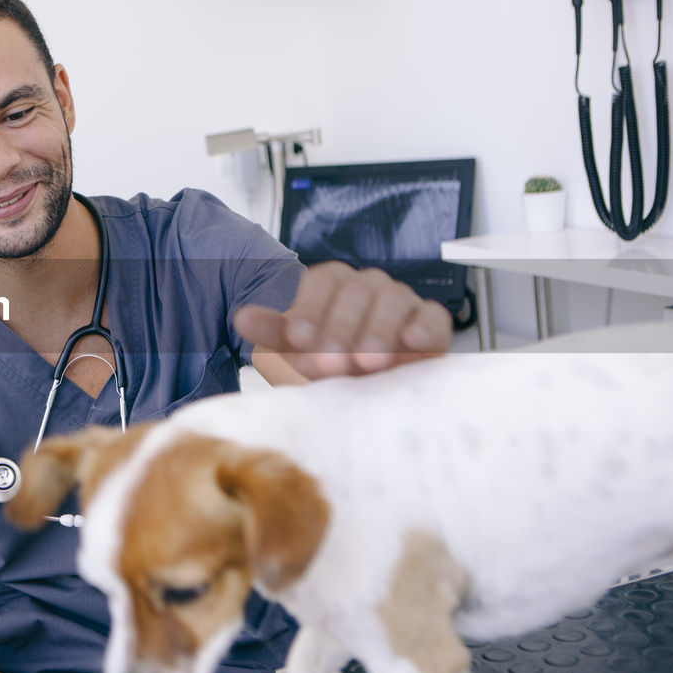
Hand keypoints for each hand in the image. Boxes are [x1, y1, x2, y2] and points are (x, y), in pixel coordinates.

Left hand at [236, 262, 451, 379]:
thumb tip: (241, 318)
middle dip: (340, 328)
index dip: (309, 308)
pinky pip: (431, 316)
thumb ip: (274, 333)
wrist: (371, 390)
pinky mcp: (431, 321)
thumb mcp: (297, 351)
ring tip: (367, 361)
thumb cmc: (331, 365)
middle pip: (355, 292)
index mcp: (332, 285)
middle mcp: (367, 286)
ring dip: (378, 329)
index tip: (299, 338)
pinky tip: (411, 342)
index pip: (321, 282)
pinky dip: (423, 327)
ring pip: (393, 300)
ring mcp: (401, 300)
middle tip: (330, 363)